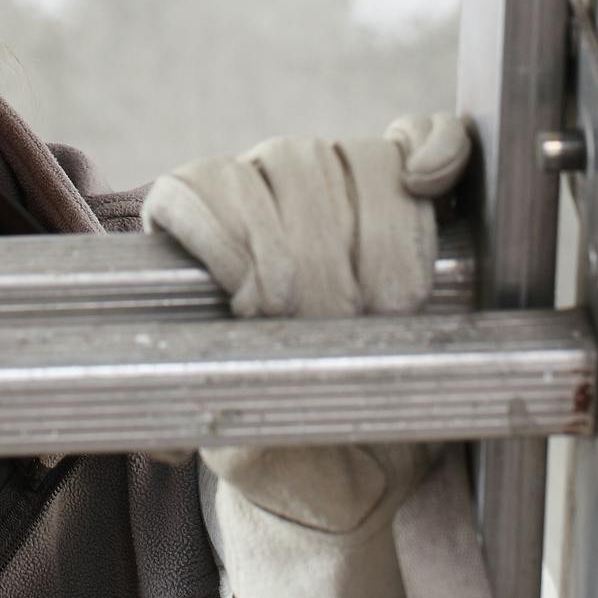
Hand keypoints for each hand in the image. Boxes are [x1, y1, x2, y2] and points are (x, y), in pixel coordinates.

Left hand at [144, 113, 471, 597]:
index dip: (228, 235)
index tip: (257, 306)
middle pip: (285, 166)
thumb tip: (162, 441)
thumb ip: (207, 428)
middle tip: (335, 329)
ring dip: (381, 237)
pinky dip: (435, 150)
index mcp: (204, 235)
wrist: (375, 461)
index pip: (196, 186)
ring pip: (357, 157)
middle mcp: (266, 188)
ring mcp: (341, 176)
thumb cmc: (300, 446)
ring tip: (388, 310)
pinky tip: (429, 186)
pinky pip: (422, 135)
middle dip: (315, 257)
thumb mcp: (243, 448)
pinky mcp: (414, 183)